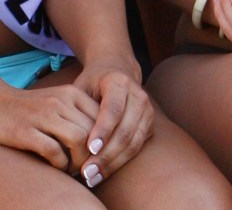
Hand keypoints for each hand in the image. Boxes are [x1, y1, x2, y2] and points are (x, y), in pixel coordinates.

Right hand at [0, 81, 98, 173]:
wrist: (0, 105)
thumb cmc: (36, 108)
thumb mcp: (61, 101)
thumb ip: (81, 113)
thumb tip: (107, 136)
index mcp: (72, 93)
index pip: (102, 115)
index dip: (106, 138)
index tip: (102, 153)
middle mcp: (61, 100)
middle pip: (92, 129)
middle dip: (94, 153)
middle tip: (89, 167)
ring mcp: (44, 115)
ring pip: (78, 139)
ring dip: (79, 160)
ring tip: (75, 169)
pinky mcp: (26, 131)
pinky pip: (53, 150)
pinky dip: (60, 164)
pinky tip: (59, 168)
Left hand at [73, 58, 153, 187]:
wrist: (117, 71)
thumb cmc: (93, 84)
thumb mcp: (81, 87)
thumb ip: (76, 108)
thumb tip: (65, 138)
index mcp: (119, 81)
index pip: (113, 108)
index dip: (103, 129)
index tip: (89, 149)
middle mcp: (138, 94)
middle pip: (125, 129)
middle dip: (105, 154)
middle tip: (86, 172)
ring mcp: (147, 109)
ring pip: (133, 142)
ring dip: (112, 163)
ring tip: (91, 177)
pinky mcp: (150, 123)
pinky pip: (137, 147)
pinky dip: (119, 163)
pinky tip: (102, 173)